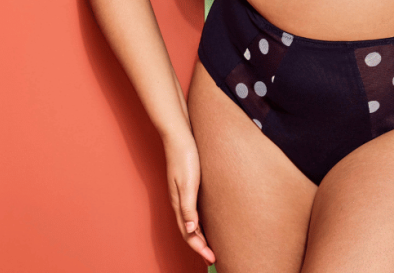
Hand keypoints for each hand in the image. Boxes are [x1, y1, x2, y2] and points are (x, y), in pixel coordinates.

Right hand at [163, 131, 215, 265]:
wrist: (179, 134)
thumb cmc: (185, 156)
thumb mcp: (188, 182)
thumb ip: (188, 206)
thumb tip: (191, 230)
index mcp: (179, 203)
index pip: (189, 233)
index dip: (200, 248)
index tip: (212, 258)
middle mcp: (179, 201)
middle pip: (189, 231)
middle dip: (200, 246)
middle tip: (214, 258)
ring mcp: (183, 193)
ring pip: (191, 222)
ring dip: (200, 235)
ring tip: (211, 245)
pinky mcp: (188, 184)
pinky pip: (193, 209)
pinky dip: (199, 221)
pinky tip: (207, 220)